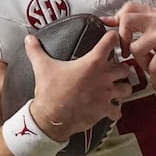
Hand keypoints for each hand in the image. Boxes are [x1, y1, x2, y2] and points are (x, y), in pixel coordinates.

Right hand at [27, 25, 133, 139]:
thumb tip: (29, 39)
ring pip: (127, 88)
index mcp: (92, 62)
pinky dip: (115, 110)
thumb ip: (36, 50)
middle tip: (114, 70)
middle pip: (125, 67)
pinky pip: (118, 111)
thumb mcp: (42, 67)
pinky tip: (110, 109)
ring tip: (116, 88)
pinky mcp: (105, 110)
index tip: (112, 39)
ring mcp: (106, 94)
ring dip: (122, 88)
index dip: (113, 38)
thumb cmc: (50, 91)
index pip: (110, 41)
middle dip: (121, 68)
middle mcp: (103, 77)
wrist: (51, 118)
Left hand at [114, 2, 155, 90]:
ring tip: (151, 70)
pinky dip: (154, 78)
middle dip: (122, 40)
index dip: (117, 19)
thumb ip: (147, 26)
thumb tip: (119, 22)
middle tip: (127, 53)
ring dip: (140, 64)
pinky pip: (152, 66)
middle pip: (126, 21)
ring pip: (136, 49)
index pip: (128, 8)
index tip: (113, 32)